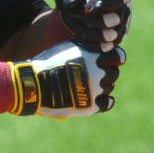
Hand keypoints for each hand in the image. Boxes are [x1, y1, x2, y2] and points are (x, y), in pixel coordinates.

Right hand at [9, 42, 124, 117]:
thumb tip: (96, 47)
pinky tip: (97, 97)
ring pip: (109, 87)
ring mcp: (95, 90)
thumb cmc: (48, 62)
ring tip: (89, 85)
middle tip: (95, 74)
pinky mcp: (90, 105)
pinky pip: (107, 103)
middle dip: (107, 72)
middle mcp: (98, 72)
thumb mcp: (67, 47)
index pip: (117, 57)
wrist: (36, 84)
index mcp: (93, 56)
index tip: (110, 60)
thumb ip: (84, 47)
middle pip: (113, 73)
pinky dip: (105, 100)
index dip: (114, 58)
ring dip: (103, 85)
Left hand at [54, 0, 131, 51]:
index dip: (112, 2)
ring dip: (89, 32)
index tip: (96, 6)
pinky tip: (77, 36)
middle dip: (96, 20)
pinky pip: (105, 47)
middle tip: (78, 16)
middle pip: (117, 19)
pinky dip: (89, 43)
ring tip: (74, 25)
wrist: (70, 11)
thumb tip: (73, 2)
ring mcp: (120, 27)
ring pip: (111, 35)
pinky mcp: (113, 41)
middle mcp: (122, 9)